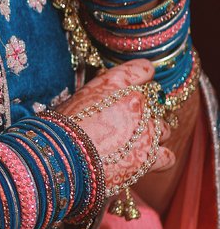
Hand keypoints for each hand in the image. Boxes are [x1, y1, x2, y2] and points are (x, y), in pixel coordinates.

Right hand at [55, 59, 173, 191]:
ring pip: (163, 129)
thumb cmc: (62, 127)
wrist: (65, 157)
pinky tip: (146, 159)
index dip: (142, 74)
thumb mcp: (77, 99)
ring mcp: (147, 130)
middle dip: (141, 110)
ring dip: (151, 133)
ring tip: (132, 142)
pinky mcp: (150, 158)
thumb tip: (103, 94)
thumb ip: (98, 94)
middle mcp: (136, 102)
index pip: (143, 69)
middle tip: (124, 121)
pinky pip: (168, 156)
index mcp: (116, 83)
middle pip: (152, 102)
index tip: (141, 79)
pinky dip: (159, 158)